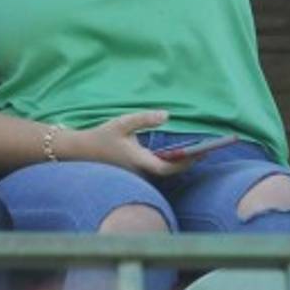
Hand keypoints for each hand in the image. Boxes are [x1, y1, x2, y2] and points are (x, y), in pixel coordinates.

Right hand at [73, 110, 196, 175]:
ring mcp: (137, 174)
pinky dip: (170, 163)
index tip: (199, 153)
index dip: (184, 162)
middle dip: (187, 162)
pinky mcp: (135, 172)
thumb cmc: (103, 136)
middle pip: (169, 172)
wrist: (82, 151)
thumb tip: (167, 115)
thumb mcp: (123, 123)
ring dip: (180, 163)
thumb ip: (145, 118)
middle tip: (206, 151)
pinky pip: (157, 170)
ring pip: (163, 172)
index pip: (166, 167)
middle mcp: (139, 171)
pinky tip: (179, 154)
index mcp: (137, 161)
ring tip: (199, 151)